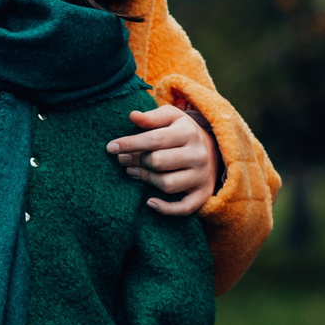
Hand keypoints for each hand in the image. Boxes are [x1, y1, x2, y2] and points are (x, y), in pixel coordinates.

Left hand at [107, 104, 222, 215]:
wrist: (213, 150)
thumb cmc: (183, 132)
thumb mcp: (171, 118)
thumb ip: (151, 117)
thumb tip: (132, 116)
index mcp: (188, 133)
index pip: (154, 140)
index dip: (129, 144)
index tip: (110, 148)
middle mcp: (198, 155)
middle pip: (158, 162)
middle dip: (136, 161)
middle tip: (122, 160)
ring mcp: (201, 176)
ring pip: (167, 184)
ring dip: (146, 179)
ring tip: (133, 172)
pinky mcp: (203, 194)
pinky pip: (184, 208)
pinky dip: (166, 209)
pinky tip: (149, 202)